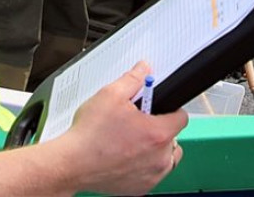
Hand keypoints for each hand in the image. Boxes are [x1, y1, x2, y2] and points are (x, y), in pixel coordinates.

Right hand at [60, 62, 186, 194]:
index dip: (170, 108)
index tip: (159, 108)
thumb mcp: (110, 94)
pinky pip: (153, 175)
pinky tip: (127, 156)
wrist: (71, 164)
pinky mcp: (141, 188)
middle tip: (139, 124)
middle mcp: (159, 158)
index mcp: (157, 134)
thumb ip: (133, 79)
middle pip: (174, 138)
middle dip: (160, 129)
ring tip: (133, 141)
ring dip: (156, 150)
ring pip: (166, 159)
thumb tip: (144, 69)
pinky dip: (145, 166)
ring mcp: (151, 176)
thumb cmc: (89, 135)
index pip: (181, 117)